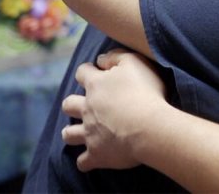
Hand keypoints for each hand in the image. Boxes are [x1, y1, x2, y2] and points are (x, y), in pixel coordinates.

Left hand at [61, 49, 167, 171]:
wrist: (150, 127)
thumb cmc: (146, 93)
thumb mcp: (135, 63)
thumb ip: (116, 56)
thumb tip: (100, 60)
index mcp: (96, 85)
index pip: (82, 73)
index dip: (87, 71)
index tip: (95, 72)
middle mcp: (87, 108)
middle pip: (68, 105)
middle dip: (72, 104)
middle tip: (85, 105)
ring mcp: (89, 133)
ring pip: (69, 134)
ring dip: (72, 133)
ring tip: (80, 133)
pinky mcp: (96, 154)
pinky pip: (83, 162)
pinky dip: (86, 161)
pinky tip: (92, 159)